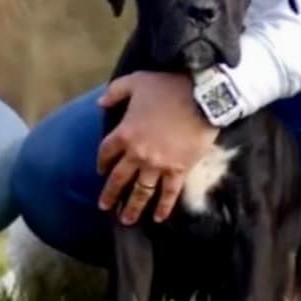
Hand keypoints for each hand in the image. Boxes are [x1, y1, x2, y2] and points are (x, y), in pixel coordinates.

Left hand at [96, 71, 218, 224]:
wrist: (201, 96)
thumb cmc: (167, 87)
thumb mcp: (136, 81)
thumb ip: (115, 92)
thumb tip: (100, 104)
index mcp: (125, 133)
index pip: (106, 152)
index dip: (102, 162)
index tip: (101, 170)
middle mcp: (138, 153)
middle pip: (119, 178)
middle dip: (110, 194)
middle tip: (104, 207)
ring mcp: (158, 164)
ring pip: (141, 191)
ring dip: (133, 207)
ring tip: (126, 219)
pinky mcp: (179, 170)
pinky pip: (169, 193)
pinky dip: (163, 207)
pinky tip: (158, 217)